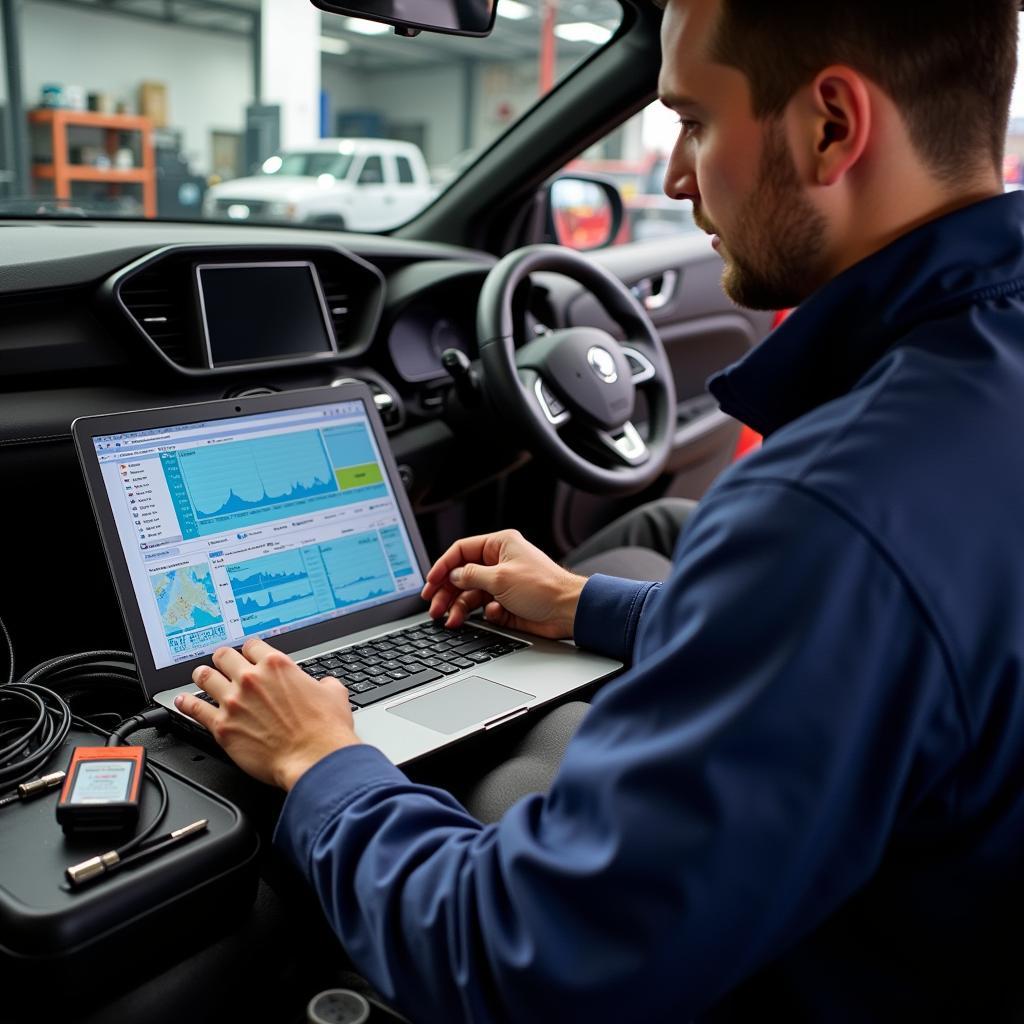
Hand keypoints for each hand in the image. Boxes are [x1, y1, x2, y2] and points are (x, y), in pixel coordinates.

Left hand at [173, 637, 359, 790]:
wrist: (313, 758)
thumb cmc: (324, 730)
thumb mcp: (335, 694)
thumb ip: (323, 683)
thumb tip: (324, 685)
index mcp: (277, 665)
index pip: (252, 646)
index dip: (250, 650)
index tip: (248, 656)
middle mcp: (251, 678)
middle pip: (224, 656)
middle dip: (223, 659)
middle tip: (222, 664)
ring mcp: (233, 702)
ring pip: (205, 677)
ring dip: (202, 675)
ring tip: (200, 676)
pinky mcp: (221, 726)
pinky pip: (194, 709)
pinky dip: (185, 703)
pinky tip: (181, 701)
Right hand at [420, 529, 585, 638]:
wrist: (568, 611)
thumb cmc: (543, 587)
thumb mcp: (500, 578)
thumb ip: (471, 576)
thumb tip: (452, 576)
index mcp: (499, 546)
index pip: (461, 551)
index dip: (443, 566)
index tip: (430, 582)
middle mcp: (499, 563)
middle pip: (462, 575)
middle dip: (446, 591)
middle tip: (434, 607)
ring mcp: (502, 584)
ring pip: (470, 595)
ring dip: (458, 607)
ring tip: (450, 620)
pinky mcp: (506, 604)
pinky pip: (484, 609)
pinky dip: (483, 615)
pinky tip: (493, 616)